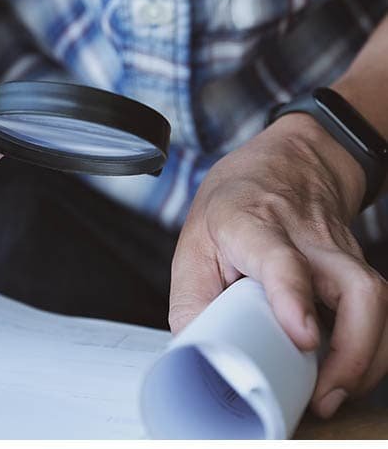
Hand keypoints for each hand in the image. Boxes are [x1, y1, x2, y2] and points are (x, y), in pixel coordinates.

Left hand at [168, 113, 387, 418]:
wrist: (288, 163)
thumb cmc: (234, 203)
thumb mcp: (195, 239)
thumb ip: (193, 298)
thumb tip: (197, 356)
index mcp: (250, 223)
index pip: (279, 256)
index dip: (292, 294)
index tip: (303, 336)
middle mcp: (305, 236)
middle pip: (353, 287)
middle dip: (352, 351)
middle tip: (322, 397)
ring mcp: (339, 250)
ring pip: (375, 302)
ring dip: (364, 359)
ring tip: (331, 395)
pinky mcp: (356, 268)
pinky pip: (376, 312)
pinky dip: (367, 350)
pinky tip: (343, 372)